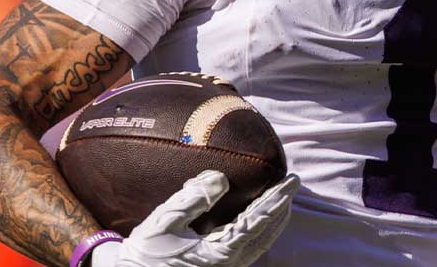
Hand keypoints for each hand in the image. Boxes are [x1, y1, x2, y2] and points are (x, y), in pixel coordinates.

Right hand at [91, 171, 298, 266]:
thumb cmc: (144, 253)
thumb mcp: (163, 222)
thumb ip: (192, 199)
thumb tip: (221, 178)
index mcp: (219, 253)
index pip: (257, 221)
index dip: (276, 199)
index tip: (291, 181)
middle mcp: (228, 264)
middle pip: (266, 233)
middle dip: (281, 207)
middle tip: (292, 183)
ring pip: (261, 243)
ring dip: (274, 220)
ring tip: (283, 198)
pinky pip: (249, 248)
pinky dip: (260, 230)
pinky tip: (259, 218)